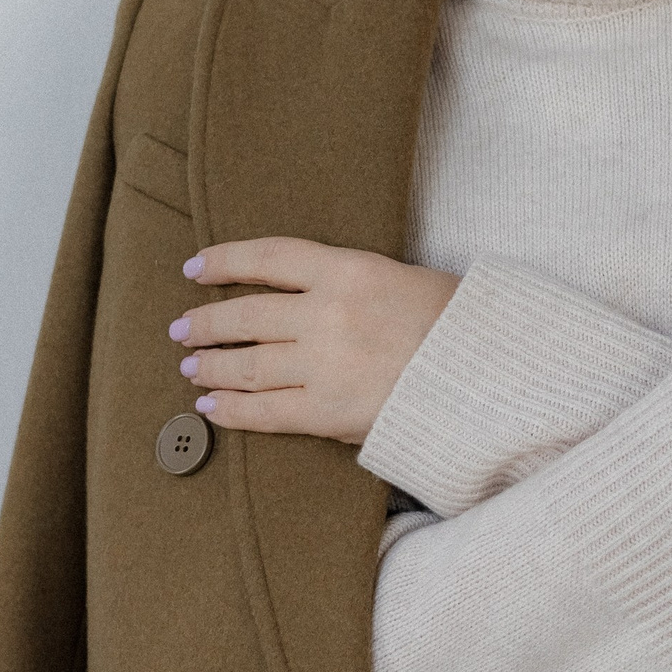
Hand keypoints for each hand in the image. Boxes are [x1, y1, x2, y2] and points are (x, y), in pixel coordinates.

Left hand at [168, 239, 459, 441]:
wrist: (489, 376)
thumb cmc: (454, 324)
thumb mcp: (400, 279)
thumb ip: (346, 285)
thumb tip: (296, 298)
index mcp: (349, 270)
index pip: (268, 257)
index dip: (224, 261)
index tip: (195, 268)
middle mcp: (328, 314)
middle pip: (247, 316)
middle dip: (207, 323)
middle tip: (182, 329)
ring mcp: (325, 366)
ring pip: (248, 365)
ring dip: (212, 367)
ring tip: (192, 369)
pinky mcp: (329, 413)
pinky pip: (266, 412)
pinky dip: (232, 411)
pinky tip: (211, 409)